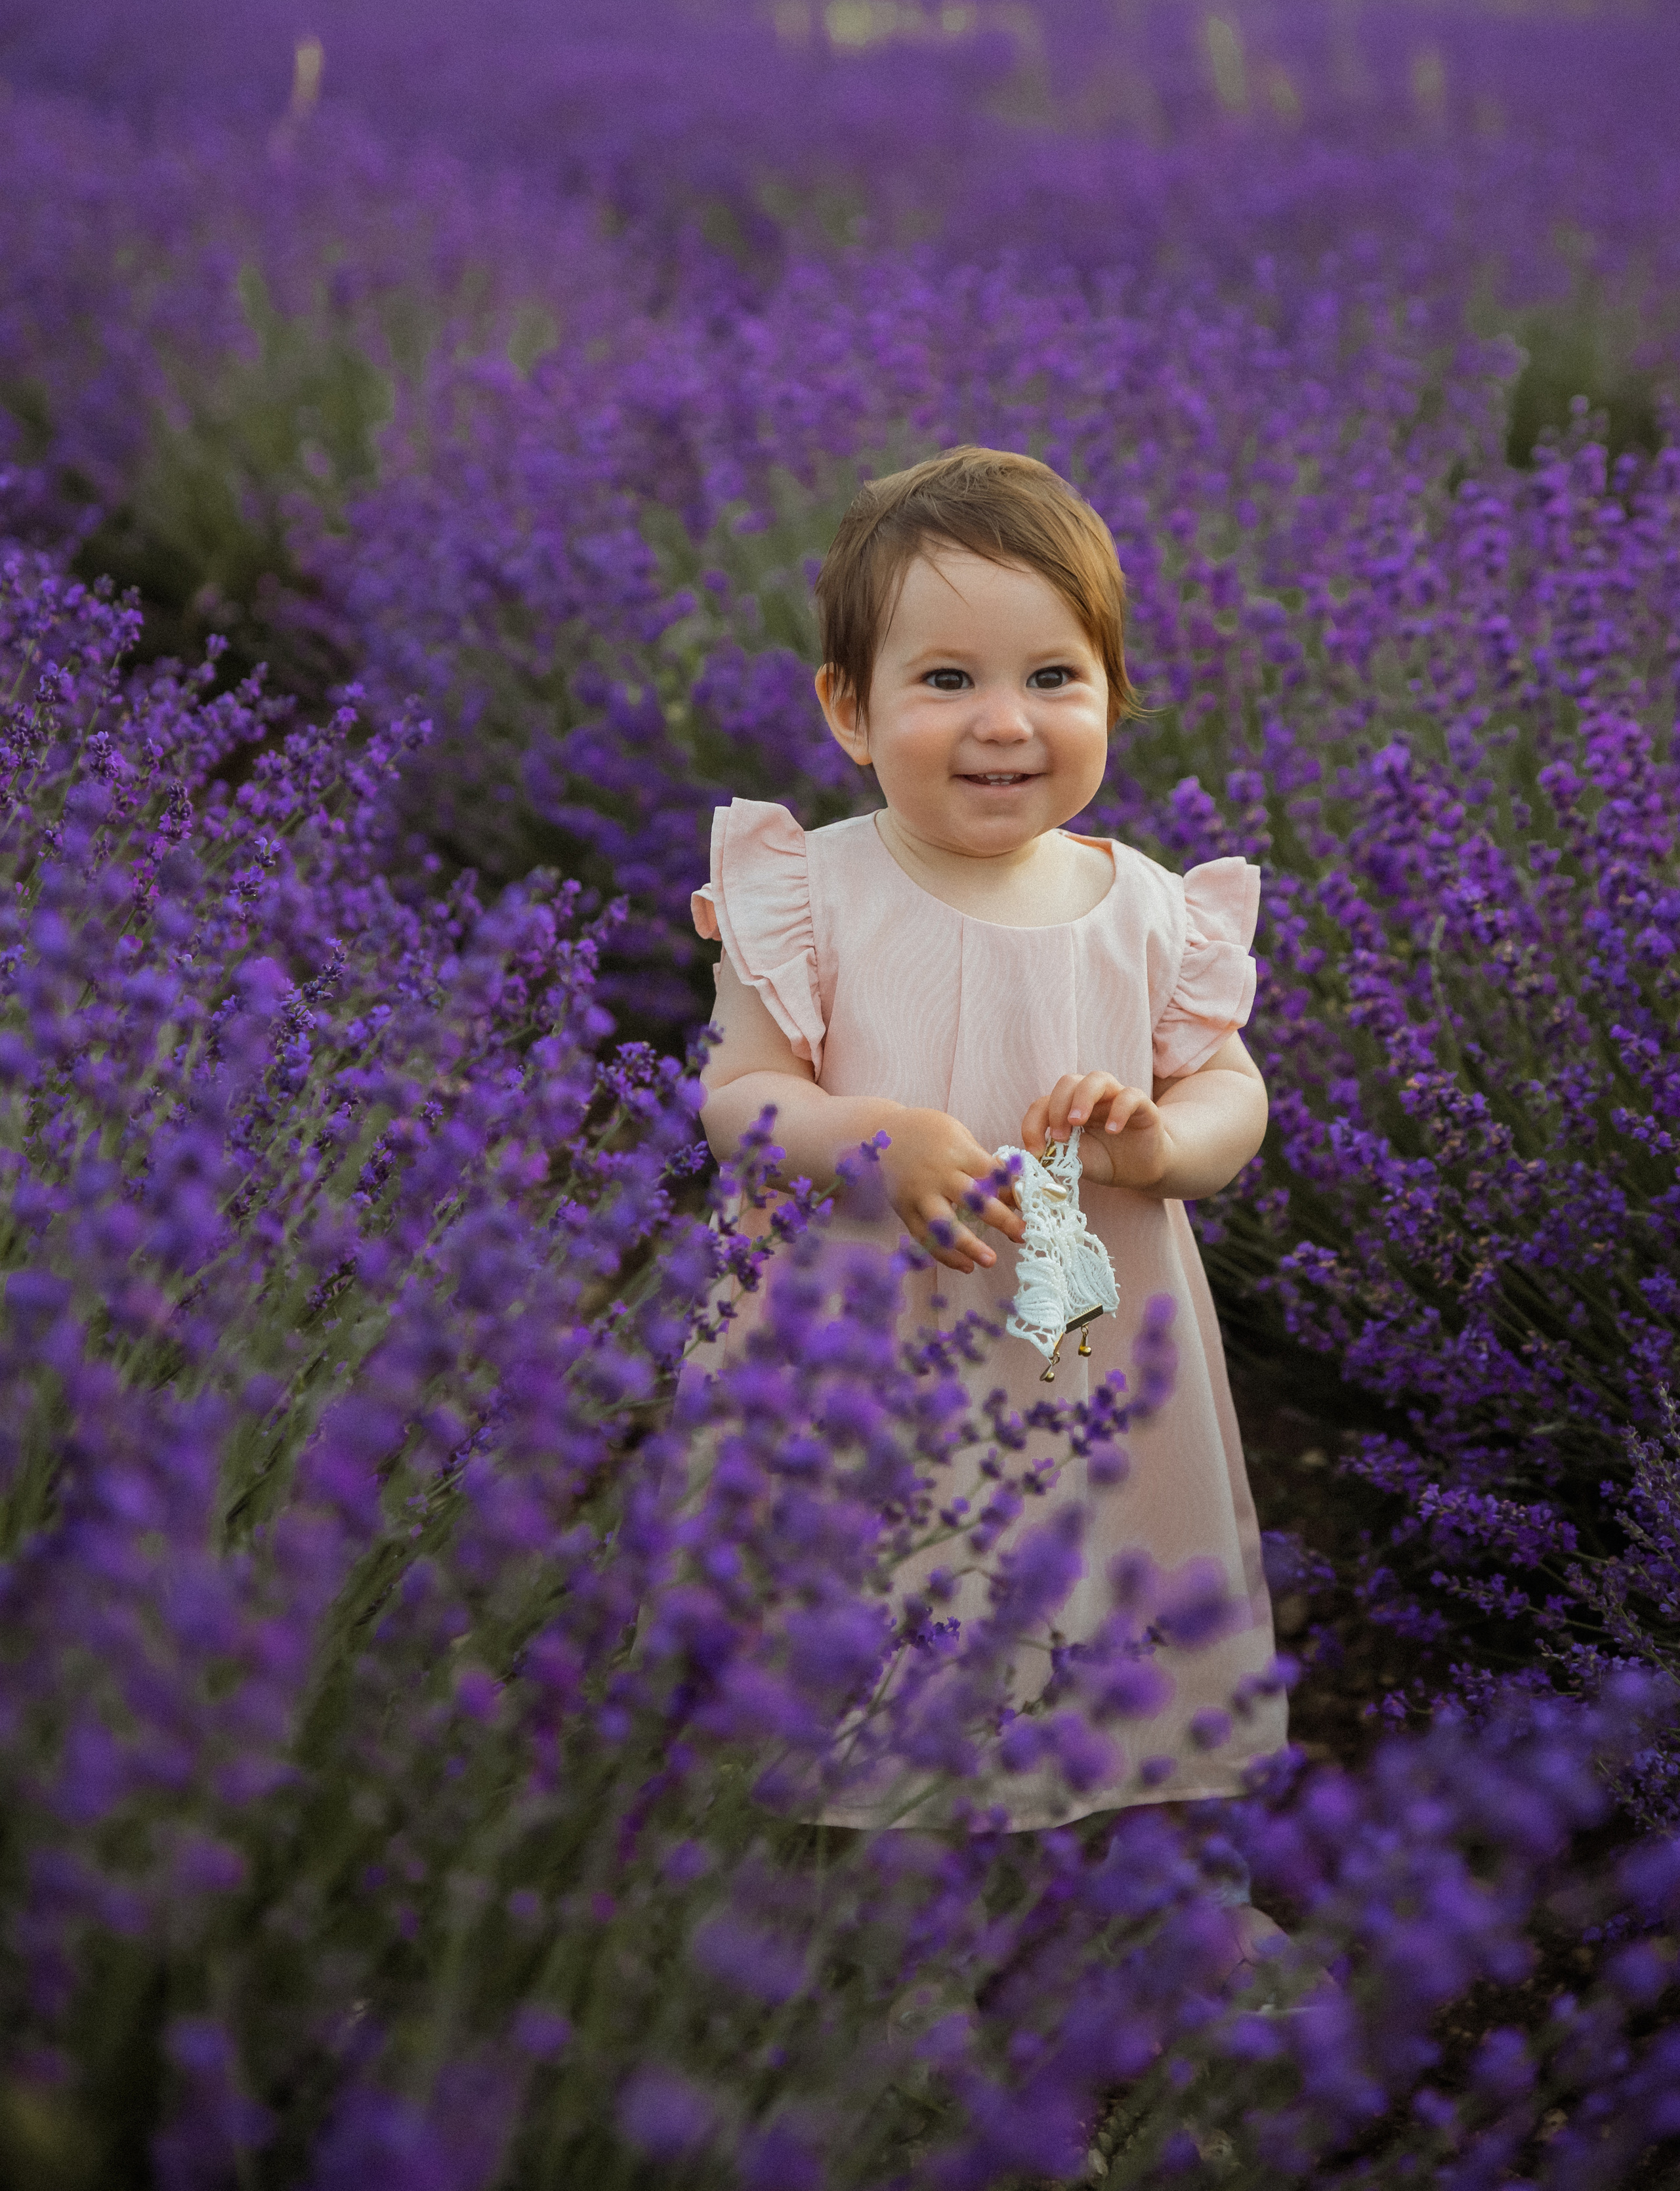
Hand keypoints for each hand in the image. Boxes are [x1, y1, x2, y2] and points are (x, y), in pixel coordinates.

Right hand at [877, 1107, 1025, 1273]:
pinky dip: (944, 1254)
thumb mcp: (959, 1136)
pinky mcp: (904, 1209)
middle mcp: (939, 1174)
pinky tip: (964, 1266)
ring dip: (969, 1245)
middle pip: (974, 1200)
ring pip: (945, 1224)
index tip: (1031, 1206)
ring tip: (990, 1261)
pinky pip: (924, 1237)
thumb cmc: (929, 1132)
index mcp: (958, 1152)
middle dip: (1001, 1219)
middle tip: (1022, 1235)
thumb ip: (983, 1163)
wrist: (882, 1133)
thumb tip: (1015, 1191)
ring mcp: (920, 1194)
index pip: (992, 1175)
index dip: (1014, 1191)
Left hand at [1020, 1072, 1173, 1190]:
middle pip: (1068, 1082)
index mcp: (1067, 1108)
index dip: (1033, 1124)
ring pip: (1097, 1078)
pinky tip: (1113, 1130)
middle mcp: (1090, 1097)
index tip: (1035, 1150)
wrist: (1141, 1168)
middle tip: (1059, 1136)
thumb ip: (1055, 1157)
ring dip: (1082, 1098)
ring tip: (1077, 1122)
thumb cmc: (1104, 1159)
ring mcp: (1115, 1097)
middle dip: (1057, 1107)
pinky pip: (1130, 1095)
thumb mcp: (1075, 1162)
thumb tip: (1030, 1162)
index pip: (1043, 1104)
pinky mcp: (1141, 1105)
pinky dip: (1119, 1109)